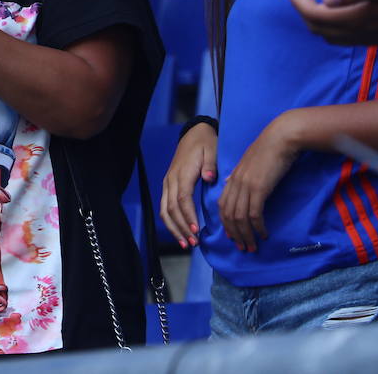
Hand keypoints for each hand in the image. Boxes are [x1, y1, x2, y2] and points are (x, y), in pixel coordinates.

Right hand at [161, 122, 216, 247]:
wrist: (194, 133)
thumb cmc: (206, 143)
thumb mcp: (212, 149)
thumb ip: (210, 164)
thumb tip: (209, 177)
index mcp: (183, 173)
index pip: (182, 199)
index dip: (188, 216)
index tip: (197, 230)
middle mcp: (171, 180)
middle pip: (171, 209)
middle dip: (182, 228)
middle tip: (194, 243)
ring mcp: (168, 183)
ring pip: (165, 211)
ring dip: (174, 229)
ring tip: (186, 243)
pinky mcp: (168, 186)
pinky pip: (165, 207)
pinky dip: (171, 222)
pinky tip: (180, 233)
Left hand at [217, 114, 299, 252]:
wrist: (281, 138)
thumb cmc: (270, 149)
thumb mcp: (250, 163)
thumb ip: (240, 176)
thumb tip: (232, 184)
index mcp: (233, 178)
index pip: (223, 205)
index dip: (226, 224)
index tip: (233, 236)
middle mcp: (236, 183)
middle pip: (229, 215)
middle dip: (235, 234)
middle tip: (243, 248)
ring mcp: (246, 185)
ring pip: (240, 217)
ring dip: (246, 235)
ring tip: (253, 246)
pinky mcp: (259, 188)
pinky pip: (254, 214)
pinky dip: (258, 227)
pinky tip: (264, 234)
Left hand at [285, 0, 377, 45]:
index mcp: (357, 18)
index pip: (315, 16)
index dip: (298, 2)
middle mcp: (359, 34)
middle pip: (318, 28)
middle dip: (302, 10)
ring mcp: (369, 38)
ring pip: (330, 36)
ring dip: (315, 19)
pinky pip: (344, 37)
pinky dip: (330, 25)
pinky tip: (335, 10)